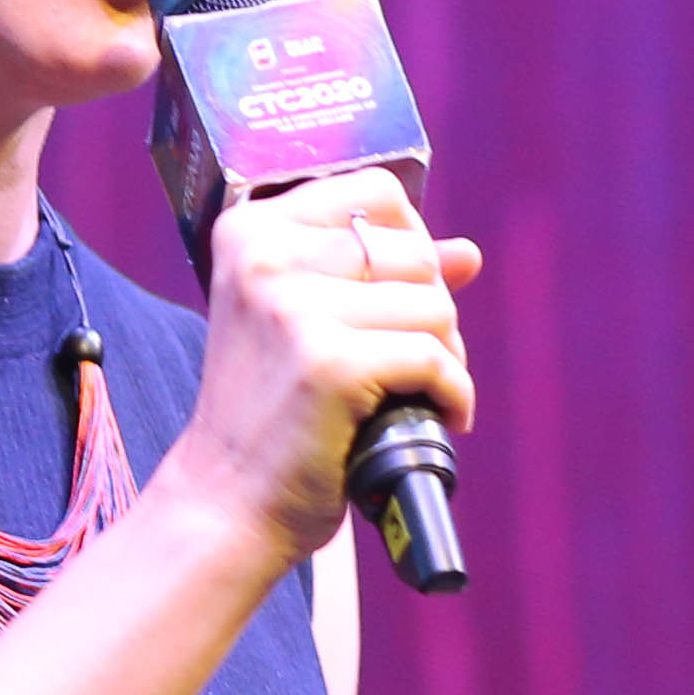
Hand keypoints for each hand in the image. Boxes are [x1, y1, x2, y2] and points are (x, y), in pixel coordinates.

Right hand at [164, 171, 479, 568]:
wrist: (227, 501)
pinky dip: (452, 394)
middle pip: (415, 253)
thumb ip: (382, 277)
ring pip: (434, 305)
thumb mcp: (310, 324)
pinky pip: (435, 359)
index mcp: (253, 231)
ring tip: (415, 393)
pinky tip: (435, 418)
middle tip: (411, 363)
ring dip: (446, 357)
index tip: (404, 296)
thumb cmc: (273, 413)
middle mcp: (266, 256)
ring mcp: (294, 306)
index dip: (415, 243)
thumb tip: (467, 253)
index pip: (378, 192)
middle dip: (433, 312)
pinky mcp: (329, 362)